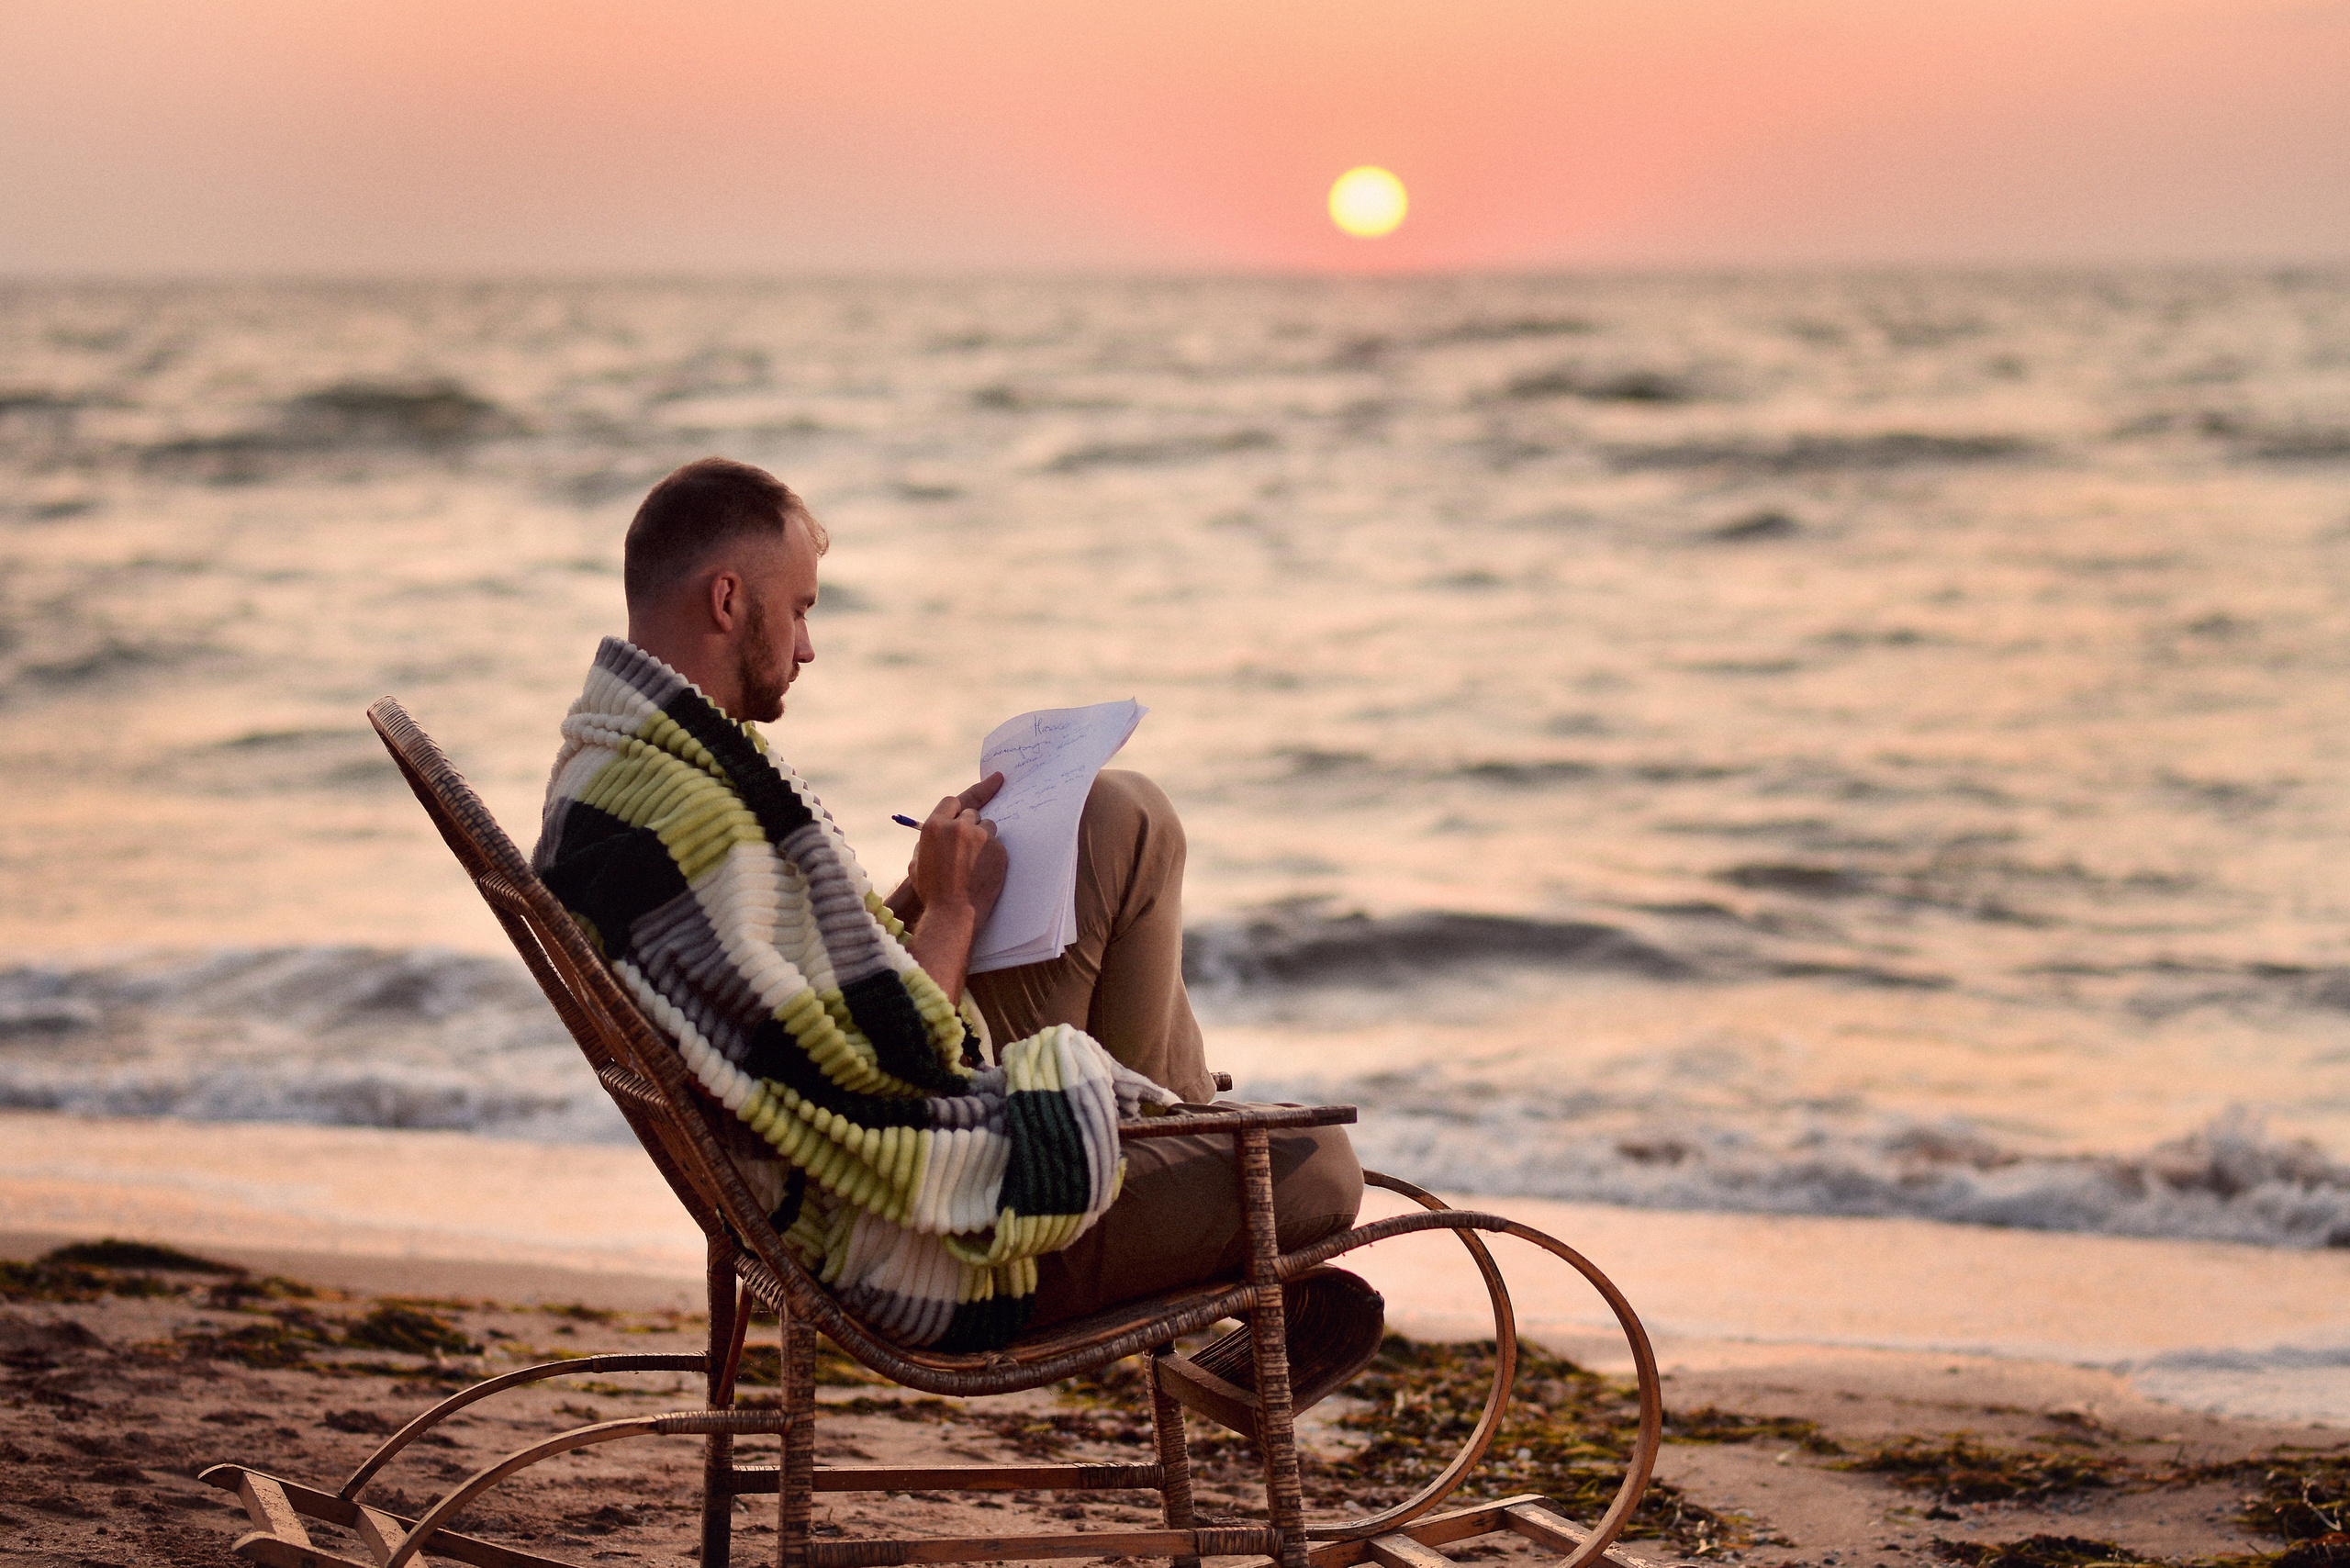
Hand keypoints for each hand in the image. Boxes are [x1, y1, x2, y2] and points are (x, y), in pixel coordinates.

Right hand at [885, 773, 1006, 925]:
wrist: (953, 913)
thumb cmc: (931, 892)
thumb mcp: (916, 863)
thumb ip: (926, 843)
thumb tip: (937, 833)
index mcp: (935, 826)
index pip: (951, 802)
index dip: (956, 809)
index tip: (963, 809)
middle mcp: (958, 827)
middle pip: (971, 813)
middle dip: (970, 825)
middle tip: (967, 845)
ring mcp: (981, 837)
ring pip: (988, 826)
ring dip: (983, 838)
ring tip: (975, 860)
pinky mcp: (999, 850)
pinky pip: (998, 844)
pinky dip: (993, 854)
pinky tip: (984, 870)